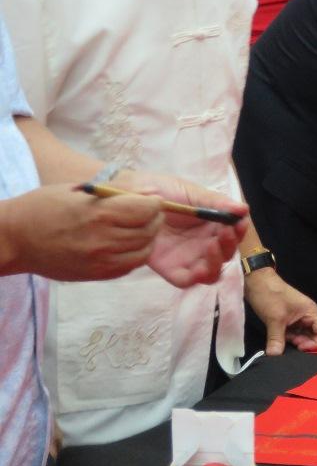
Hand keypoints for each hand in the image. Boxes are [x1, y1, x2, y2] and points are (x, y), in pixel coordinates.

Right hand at [0, 184, 162, 279]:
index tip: (149, 199)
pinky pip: (130, 266)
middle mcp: (103, 240)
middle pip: (149, 230)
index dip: (153, 203)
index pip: (147, 209)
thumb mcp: (80, 191)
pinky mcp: (97, 275)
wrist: (14, 239)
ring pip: (144, 251)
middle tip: (147, 213)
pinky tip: (125, 243)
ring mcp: (100, 261)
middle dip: (154, 219)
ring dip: (147, 238)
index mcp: (99, 214)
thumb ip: (117, 192)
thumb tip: (150, 192)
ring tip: (137, 228)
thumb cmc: (44, 207)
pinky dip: (135, 254)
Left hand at [120, 171, 248, 287]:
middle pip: (226, 253)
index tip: (238, 224)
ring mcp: (189, 258)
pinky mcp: (171, 269)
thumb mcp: (191, 192)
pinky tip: (199, 270)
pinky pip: (188, 280)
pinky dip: (197, 278)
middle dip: (229, 244)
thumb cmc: (162, 191)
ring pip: (212, 271)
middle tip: (224, 233)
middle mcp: (204, 242)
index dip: (239, 231)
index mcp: (212, 224)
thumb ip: (216, 202)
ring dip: (217, 262)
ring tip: (211, 248)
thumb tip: (244, 209)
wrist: (130, 198)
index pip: (233, 232)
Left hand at [244, 269, 316, 354]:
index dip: (316, 343)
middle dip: (304, 343)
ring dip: (294, 342)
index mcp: (310, 312)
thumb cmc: (270, 295)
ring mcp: (298, 318)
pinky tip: (277, 339)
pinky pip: (293, 333)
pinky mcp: (288, 320)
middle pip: (315, 335)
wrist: (256, 281)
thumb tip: (274, 356)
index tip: (299, 346)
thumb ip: (276, 339)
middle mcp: (307, 315)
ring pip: (303, 336)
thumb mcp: (274, 319)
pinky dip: (287, 339)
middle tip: (290, 344)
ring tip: (281, 341)